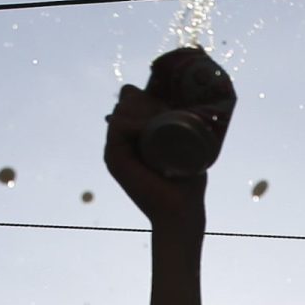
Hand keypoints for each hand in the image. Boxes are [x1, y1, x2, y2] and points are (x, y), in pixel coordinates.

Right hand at [103, 84, 207, 233]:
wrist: (181, 209)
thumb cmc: (188, 182)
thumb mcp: (188, 147)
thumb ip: (187, 129)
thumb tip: (191, 106)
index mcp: (135, 137)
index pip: (132, 101)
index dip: (148, 95)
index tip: (171, 102)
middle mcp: (122, 142)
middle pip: (126, 102)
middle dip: (148, 100)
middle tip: (169, 111)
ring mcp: (115, 150)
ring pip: (122, 111)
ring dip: (143, 109)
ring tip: (162, 120)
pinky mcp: (113, 159)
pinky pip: (117, 126)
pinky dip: (134, 122)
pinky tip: (149, 126)